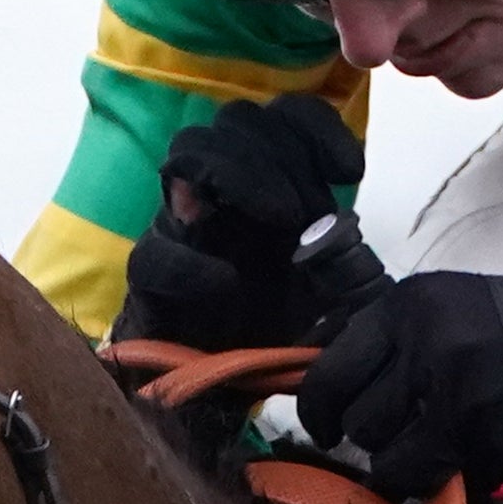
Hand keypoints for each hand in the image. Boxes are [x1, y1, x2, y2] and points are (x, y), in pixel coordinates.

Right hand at [108, 96, 387, 349]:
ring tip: (282, 225)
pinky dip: (191, 266)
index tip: (349, 171)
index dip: (317, 127)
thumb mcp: (334, 285)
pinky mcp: (149, 280)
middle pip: (236, 122)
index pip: (284, 118)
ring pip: (186, 155)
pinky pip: (152, 256)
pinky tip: (227, 284)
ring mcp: (181, 227)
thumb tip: (353, 229)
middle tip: (306, 213)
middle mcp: (222, 191)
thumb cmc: (282, 324)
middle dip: (280, 156)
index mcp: (269, 184)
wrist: (227, 385)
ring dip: (240, 177)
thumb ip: (346, 254)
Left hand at [298, 272, 502, 497]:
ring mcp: (457, 396)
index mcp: (414, 304)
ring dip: (407, 469)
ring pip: (391, 461)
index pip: (330, 370)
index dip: (321, 407)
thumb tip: (333, 371)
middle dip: (374, 440)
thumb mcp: (461, 305)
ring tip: (439, 455)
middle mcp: (428, 344)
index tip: (327, 424)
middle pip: (358, 420)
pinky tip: (480, 460)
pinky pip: (440, 482)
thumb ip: (401, 335)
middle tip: (398, 440)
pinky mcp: (487, 443)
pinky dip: (453, 483)